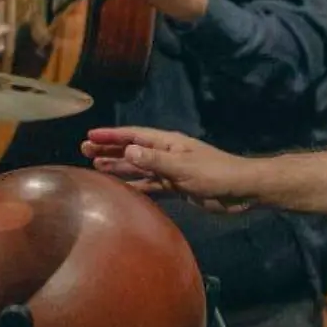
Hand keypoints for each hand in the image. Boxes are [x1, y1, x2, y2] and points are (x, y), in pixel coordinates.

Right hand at [81, 127, 255, 212]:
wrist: (242, 191)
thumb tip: (127, 151)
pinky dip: (135, 186)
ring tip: (95, 166)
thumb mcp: (184, 168)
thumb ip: (155, 161)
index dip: (112, 136)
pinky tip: (120, 188)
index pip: (134, 136)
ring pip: (139, 168)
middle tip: (84, 151)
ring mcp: (172, 171)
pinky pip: (151, 185)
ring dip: (119, 167)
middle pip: (133, 150)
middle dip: (110, 150)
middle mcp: (167, 154)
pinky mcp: (178, 187)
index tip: (89, 136)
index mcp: (169, 143)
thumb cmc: (215, 174)